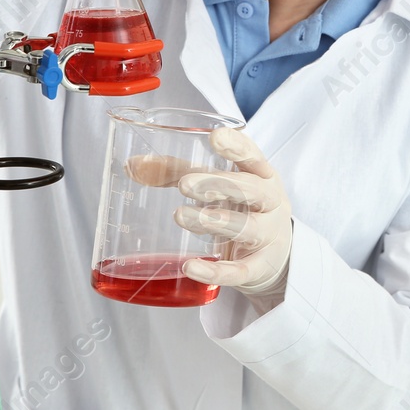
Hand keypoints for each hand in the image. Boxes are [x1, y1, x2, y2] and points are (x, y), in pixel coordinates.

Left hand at [173, 127, 293, 298]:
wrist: (276, 256)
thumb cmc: (243, 209)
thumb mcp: (220, 187)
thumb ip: (179, 173)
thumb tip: (133, 166)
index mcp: (261, 175)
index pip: (253, 156)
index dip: (237, 146)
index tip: (215, 137)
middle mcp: (270, 203)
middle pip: (251, 190)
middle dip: (219, 184)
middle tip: (185, 184)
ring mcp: (268, 236)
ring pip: (246, 228)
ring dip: (213, 221)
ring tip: (181, 215)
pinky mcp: (260, 267)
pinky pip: (240, 271)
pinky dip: (216, 271)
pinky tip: (191, 267)